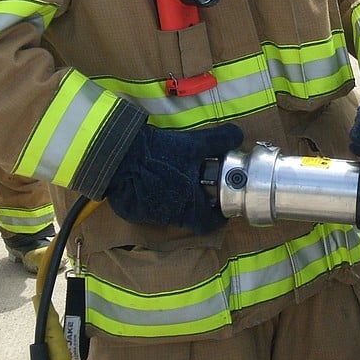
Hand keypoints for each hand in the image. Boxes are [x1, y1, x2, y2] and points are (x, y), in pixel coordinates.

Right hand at [106, 122, 243, 233]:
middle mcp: (170, 216)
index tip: (220, 206)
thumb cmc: (162, 153)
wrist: (121, 155)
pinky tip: (152, 179)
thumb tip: (238, 135)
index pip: (209, 224)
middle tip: (198, 186)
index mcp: (189, 206)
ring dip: (174, 200)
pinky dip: (154, 197)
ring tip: (175, 178)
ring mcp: (149, 216)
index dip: (217, 216)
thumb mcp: (195, 143)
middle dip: (195, 203)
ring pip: (168, 212)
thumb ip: (220, 141)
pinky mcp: (132, 211)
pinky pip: (149, 208)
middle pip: (189, 216)